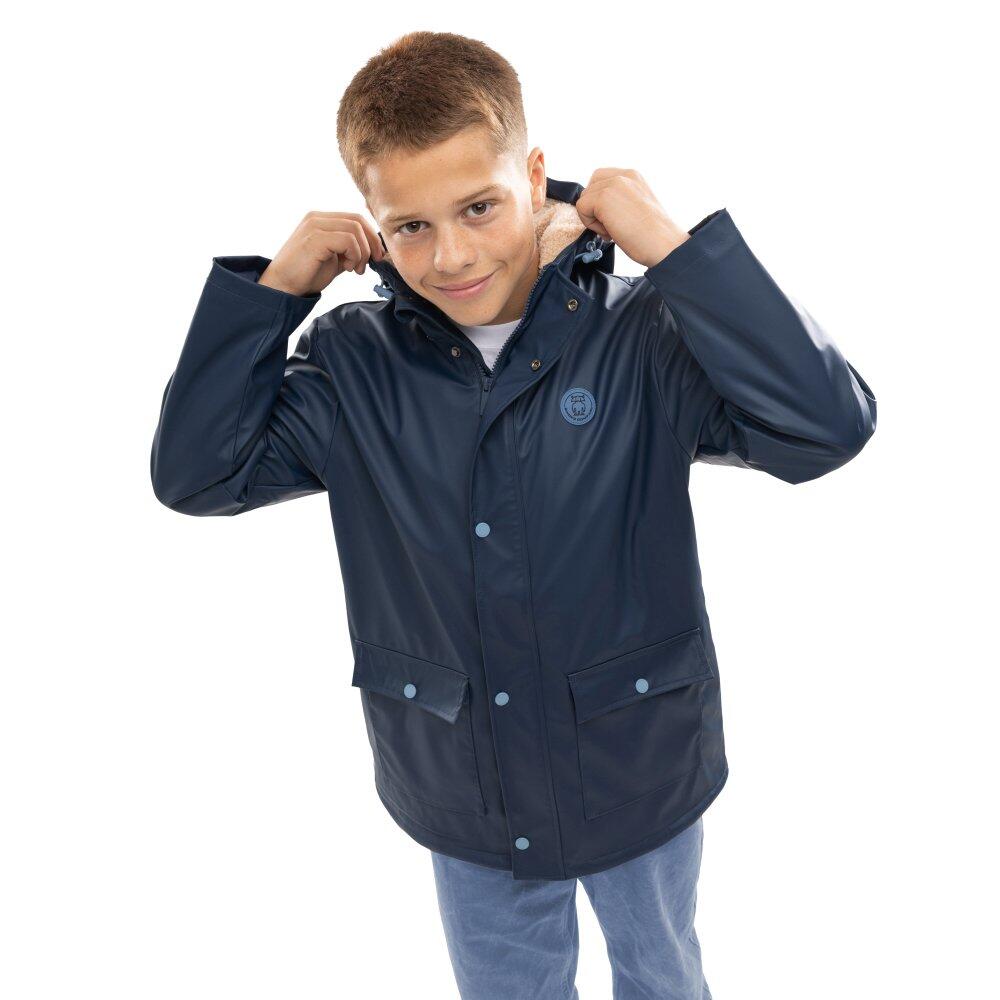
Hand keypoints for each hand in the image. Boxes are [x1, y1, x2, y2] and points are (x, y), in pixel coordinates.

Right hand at [258, 211, 384, 296]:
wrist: (283, 286)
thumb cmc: (306, 275)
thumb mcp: (334, 259)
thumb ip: (349, 250)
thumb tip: (373, 250)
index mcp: (321, 220)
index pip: (355, 218)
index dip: (371, 236)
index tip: (377, 256)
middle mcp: (317, 218)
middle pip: (358, 220)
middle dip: (372, 243)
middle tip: (373, 262)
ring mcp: (315, 225)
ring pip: (355, 229)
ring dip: (362, 252)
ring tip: (355, 269)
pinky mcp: (315, 237)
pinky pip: (347, 240)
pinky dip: (354, 255)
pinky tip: (346, 268)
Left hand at [573, 169, 690, 267]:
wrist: (664, 244)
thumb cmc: (653, 234)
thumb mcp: (636, 206)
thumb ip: (618, 199)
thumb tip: (597, 209)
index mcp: (632, 176)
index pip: (601, 180)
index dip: (601, 202)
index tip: (616, 218)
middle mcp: (623, 175)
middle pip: (589, 188)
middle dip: (595, 210)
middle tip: (613, 226)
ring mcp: (613, 184)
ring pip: (584, 199)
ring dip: (595, 219)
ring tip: (615, 230)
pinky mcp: (603, 197)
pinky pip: (581, 209)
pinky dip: (592, 225)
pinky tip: (610, 232)